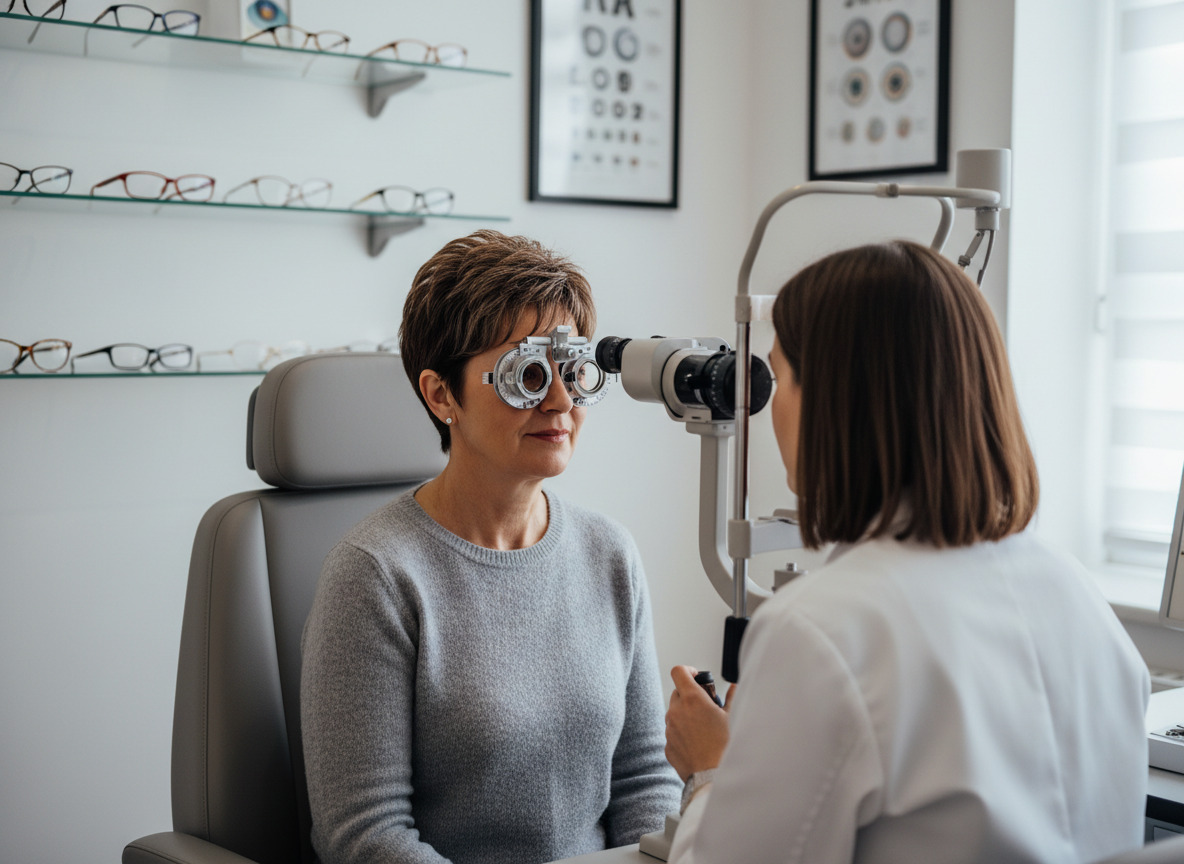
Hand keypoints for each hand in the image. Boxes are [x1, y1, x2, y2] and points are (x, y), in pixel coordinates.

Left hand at [664, 665, 734, 781]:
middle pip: (677, 693)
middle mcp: (676, 711)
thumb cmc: (724, 746)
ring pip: (674, 714)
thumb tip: (735, 687)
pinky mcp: (667, 745)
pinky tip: (697, 744)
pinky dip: (682, 734)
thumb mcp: (732, 718)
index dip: (687, 671)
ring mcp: (669, 728)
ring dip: (685, 716)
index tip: (696, 677)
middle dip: (689, 696)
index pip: (678, 671)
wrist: (712, 776)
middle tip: (705, 707)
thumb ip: (731, 698)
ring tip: (703, 729)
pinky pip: (673, 733)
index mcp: (692, 699)